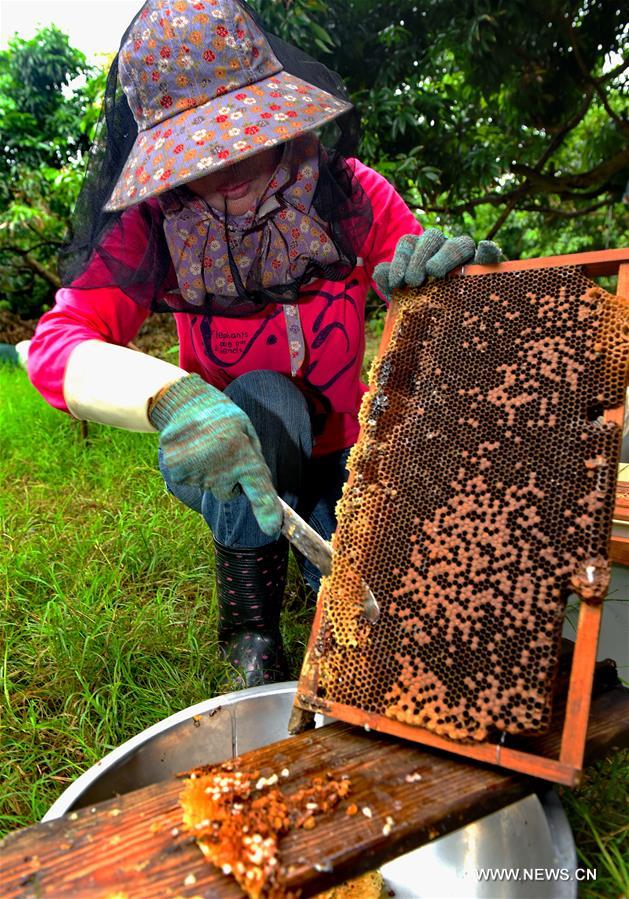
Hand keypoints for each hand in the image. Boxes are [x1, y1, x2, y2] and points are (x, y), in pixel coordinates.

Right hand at [149, 374, 280, 535]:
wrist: (184, 402)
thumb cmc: (222, 416)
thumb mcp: (247, 430)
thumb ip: (254, 459)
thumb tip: (260, 486)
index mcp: (243, 455)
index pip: (259, 489)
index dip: (267, 511)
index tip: (272, 528)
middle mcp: (221, 468)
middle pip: (229, 493)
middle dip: (229, 480)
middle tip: (222, 452)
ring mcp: (197, 473)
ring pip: (209, 486)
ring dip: (210, 471)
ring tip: (205, 445)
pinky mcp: (178, 473)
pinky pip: (192, 482)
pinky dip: (192, 470)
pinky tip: (191, 449)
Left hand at [373, 228, 502, 299]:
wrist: (444, 332)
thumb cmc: (421, 310)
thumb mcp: (401, 298)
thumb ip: (389, 282)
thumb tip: (380, 271)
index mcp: (420, 252)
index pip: (409, 243)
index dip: (400, 259)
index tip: (396, 281)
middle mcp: (442, 249)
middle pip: (432, 237)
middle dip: (419, 257)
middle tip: (413, 281)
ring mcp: (466, 257)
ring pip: (459, 243)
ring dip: (446, 255)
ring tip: (435, 273)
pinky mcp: (486, 269)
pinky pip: (489, 254)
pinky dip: (488, 250)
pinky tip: (485, 249)